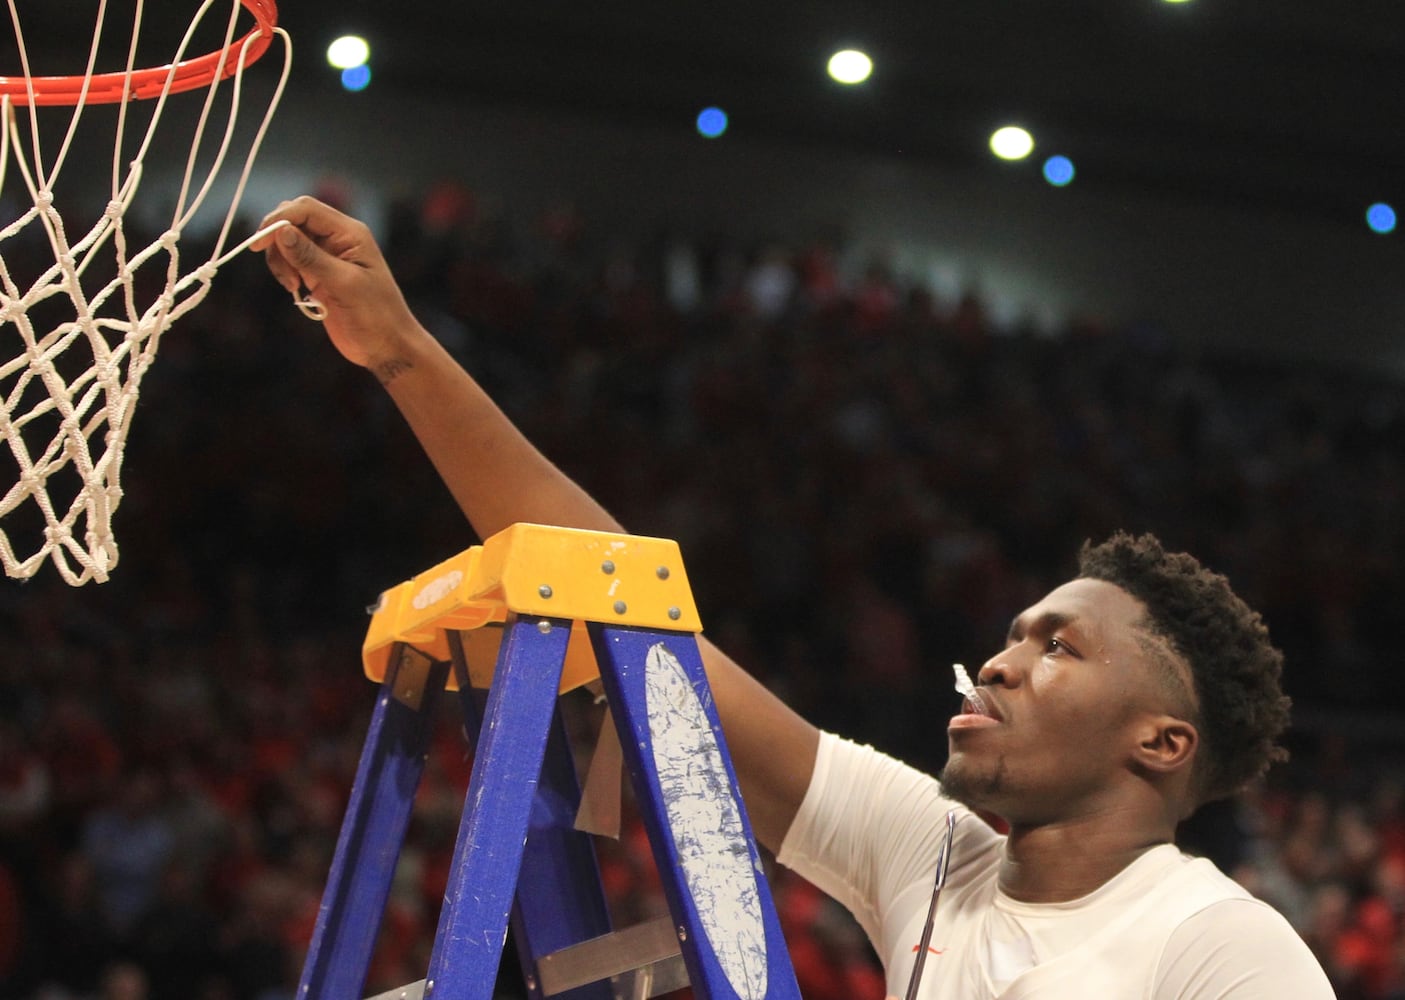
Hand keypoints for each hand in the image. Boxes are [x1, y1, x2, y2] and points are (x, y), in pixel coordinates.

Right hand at [254, 196, 420, 369]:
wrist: (386, 346)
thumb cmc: (375, 315)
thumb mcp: (344, 284)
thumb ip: (311, 257)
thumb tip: (280, 230)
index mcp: (349, 233)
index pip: (306, 208)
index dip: (278, 220)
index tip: (258, 244)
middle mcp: (338, 239)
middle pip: (293, 220)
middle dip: (278, 241)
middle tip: (283, 272)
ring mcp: (327, 256)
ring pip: (288, 241)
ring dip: (280, 260)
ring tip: (293, 286)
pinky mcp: (318, 274)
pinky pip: (291, 261)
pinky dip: (285, 271)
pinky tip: (296, 290)